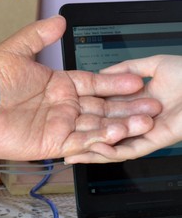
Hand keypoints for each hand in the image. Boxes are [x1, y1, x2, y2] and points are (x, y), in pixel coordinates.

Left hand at [0, 15, 160, 160]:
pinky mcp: (52, 143)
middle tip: (152, 103)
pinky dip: (100, 139)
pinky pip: (82, 143)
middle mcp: (61, 106)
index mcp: (57, 84)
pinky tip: (118, 133)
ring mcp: (58, 125)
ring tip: (145, 119)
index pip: (93, 83)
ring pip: (97, 125)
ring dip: (121, 123)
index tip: (136, 79)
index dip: (114, 82)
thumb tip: (58, 20)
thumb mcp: (15, 50)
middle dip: (127, 105)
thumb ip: (38, 35)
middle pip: (102, 106)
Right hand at [65, 55, 181, 163]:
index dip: (84, 115)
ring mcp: (148, 131)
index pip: (105, 111)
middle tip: (60, 142)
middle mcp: (140, 119)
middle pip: (105, 132)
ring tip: (71, 153)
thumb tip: (103, 72)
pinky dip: (112, 151)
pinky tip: (94, 149)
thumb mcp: (153, 64)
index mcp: (138, 101)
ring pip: (115, 146)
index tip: (65, 115)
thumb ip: (126, 68)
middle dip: (81, 139)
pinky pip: (131, 150)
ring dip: (92, 151)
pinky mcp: (157, 139)